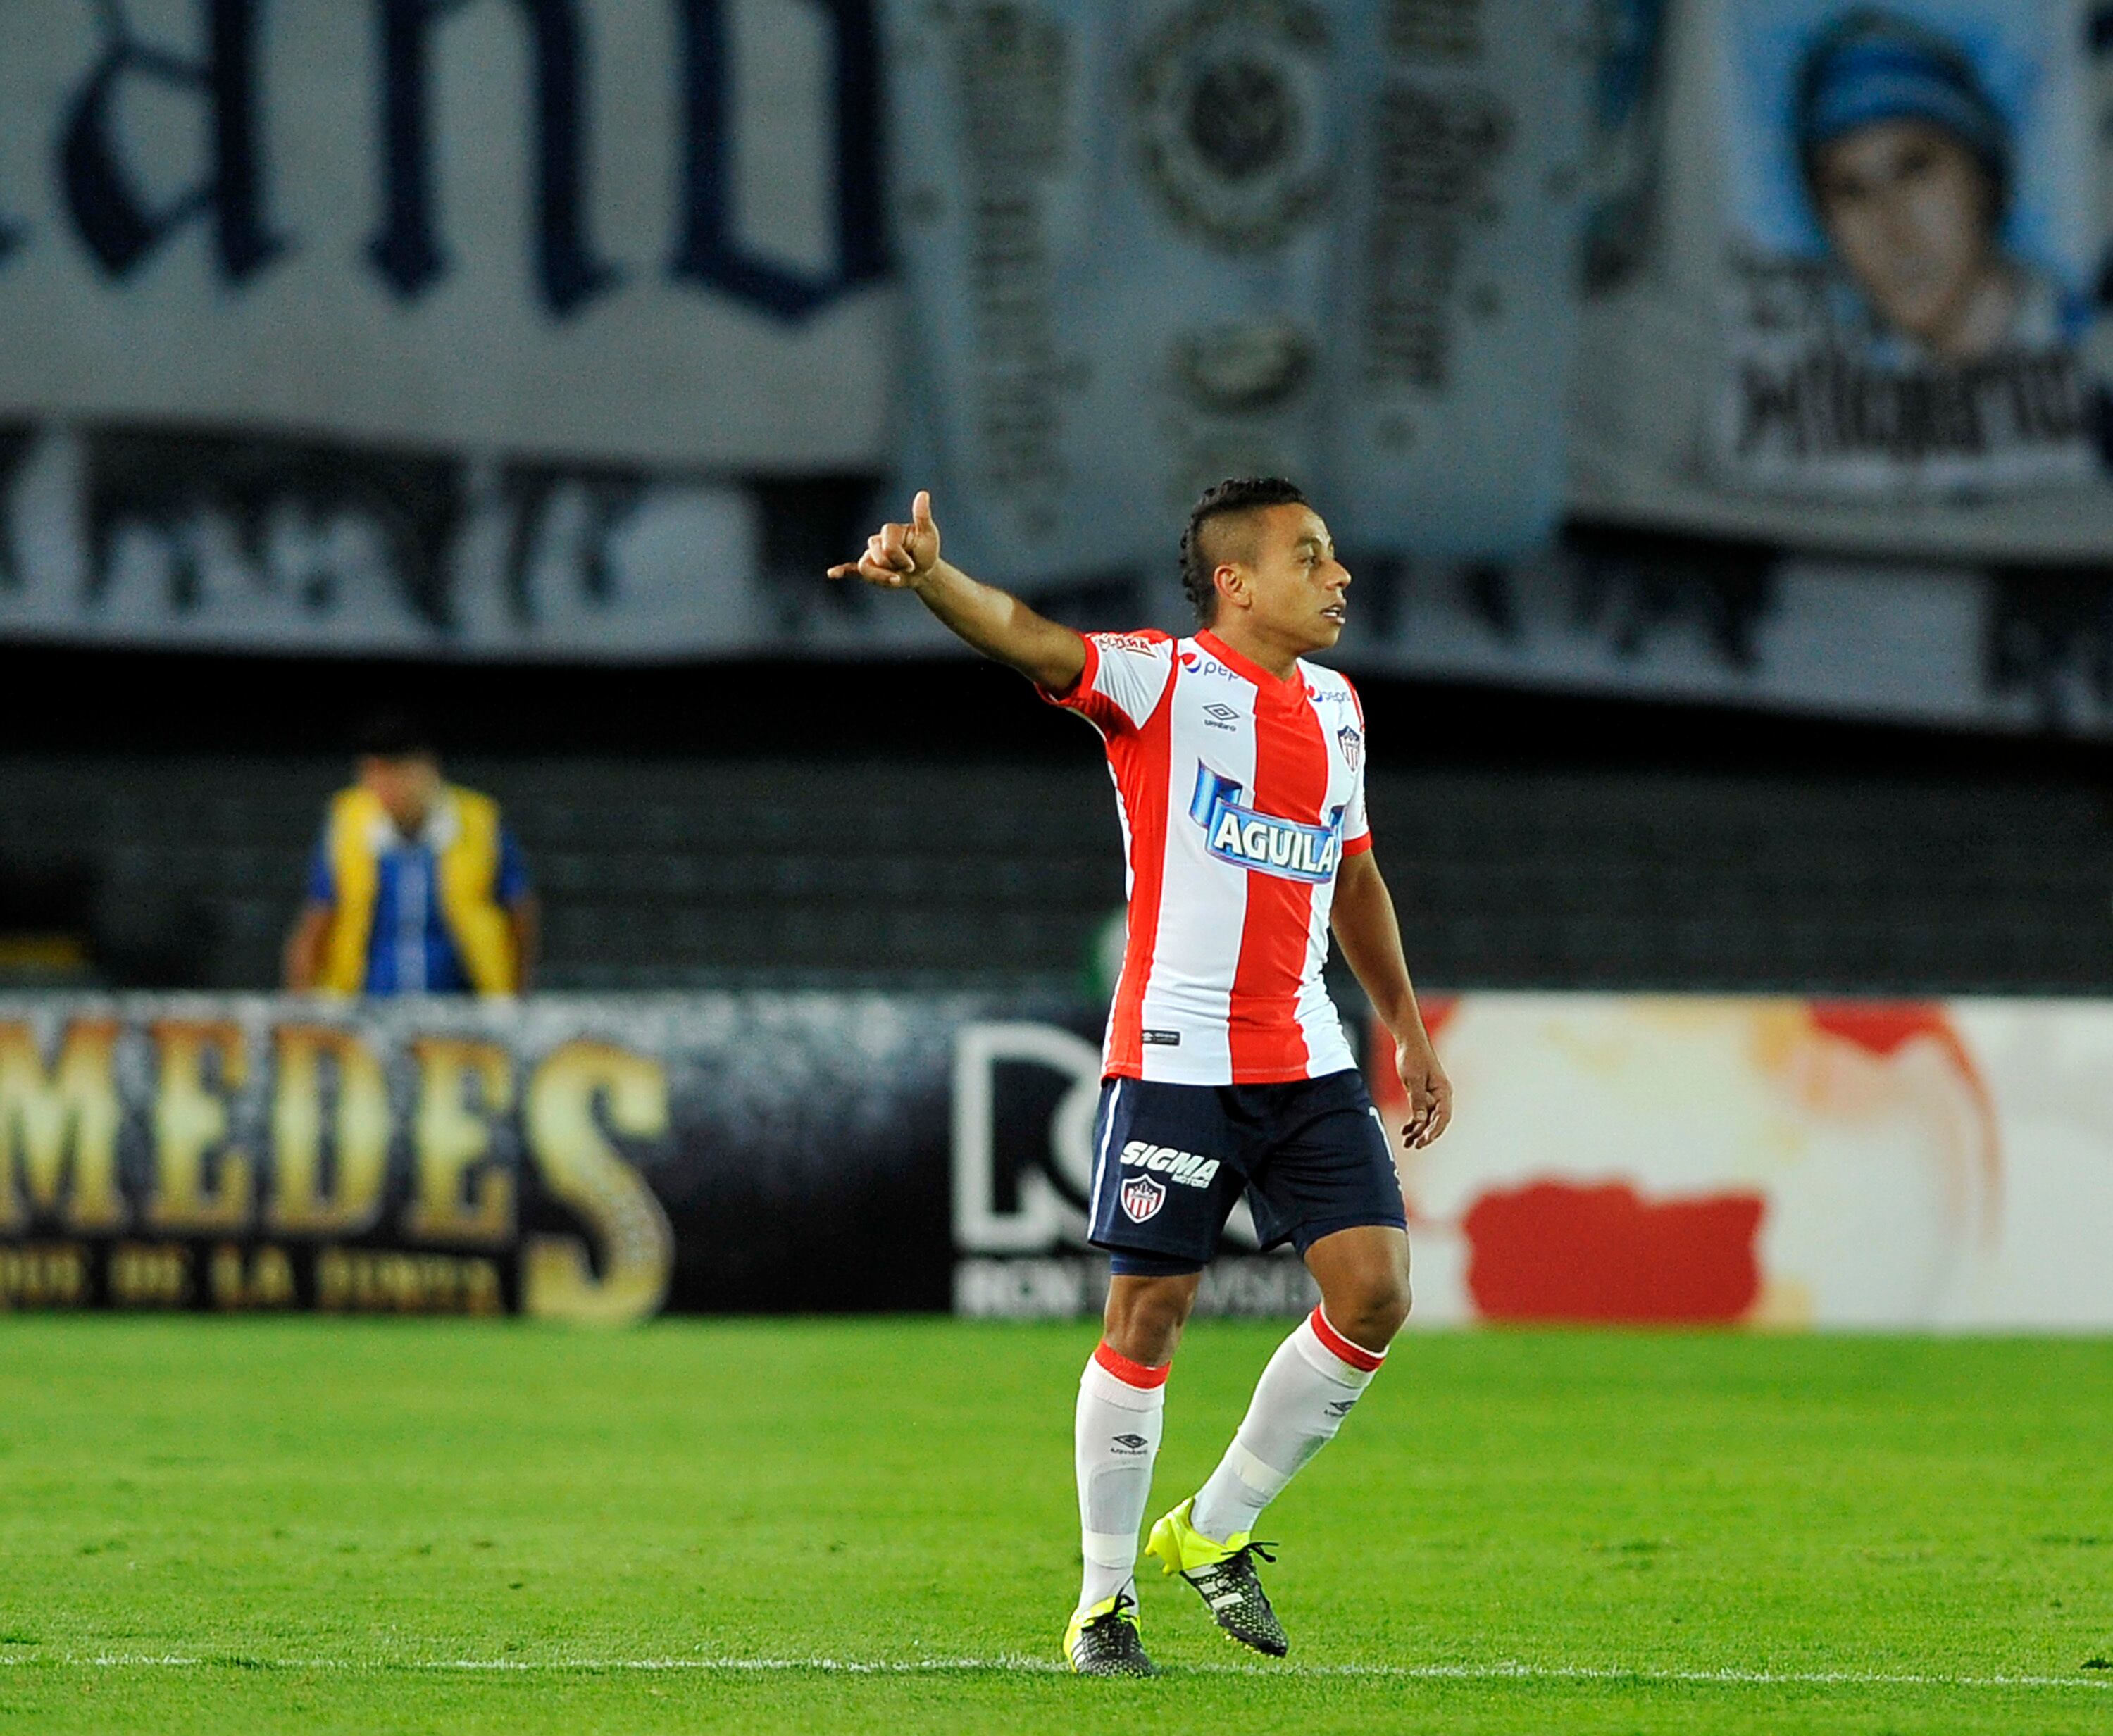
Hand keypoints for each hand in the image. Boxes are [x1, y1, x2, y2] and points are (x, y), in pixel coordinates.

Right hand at [827, 491, 941, 589]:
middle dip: (895, 567)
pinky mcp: (870, 568)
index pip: (888, 547)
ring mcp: (871, 555)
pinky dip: (841, 571)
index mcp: (889, 531)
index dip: (901, 558)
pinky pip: (852, 569)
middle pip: (877, 557)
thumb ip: (922, 515)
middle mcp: (877, 541)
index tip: (914, 563)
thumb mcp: (928, 533)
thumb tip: (923, 493)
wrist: (924, 571)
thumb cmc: (926, 550)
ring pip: (865, 567)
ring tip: (896, 580)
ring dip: (882, 577)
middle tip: (908, 568)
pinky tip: (832, 574)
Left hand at [1395, 1033, 1451, 1149]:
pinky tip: (1405, 1131)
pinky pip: (1420, 1113)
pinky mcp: (1423, 1094)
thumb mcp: (1413, 1080)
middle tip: (1414, 1145)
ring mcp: (1432, 1096)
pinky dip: (1414, 1122)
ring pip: (1427, 1119)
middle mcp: (1440, 1096)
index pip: (1443, 1117)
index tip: (1424, 1141)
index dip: (1434, 1131)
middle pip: (1436, 1121)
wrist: (1409, 1041)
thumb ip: (1417, 1101)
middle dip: (1426, 1135)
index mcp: (1443, 1092)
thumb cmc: (1413, 1057)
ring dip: (1418, 1131)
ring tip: (1407, 1143)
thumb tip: (1420, 1121)